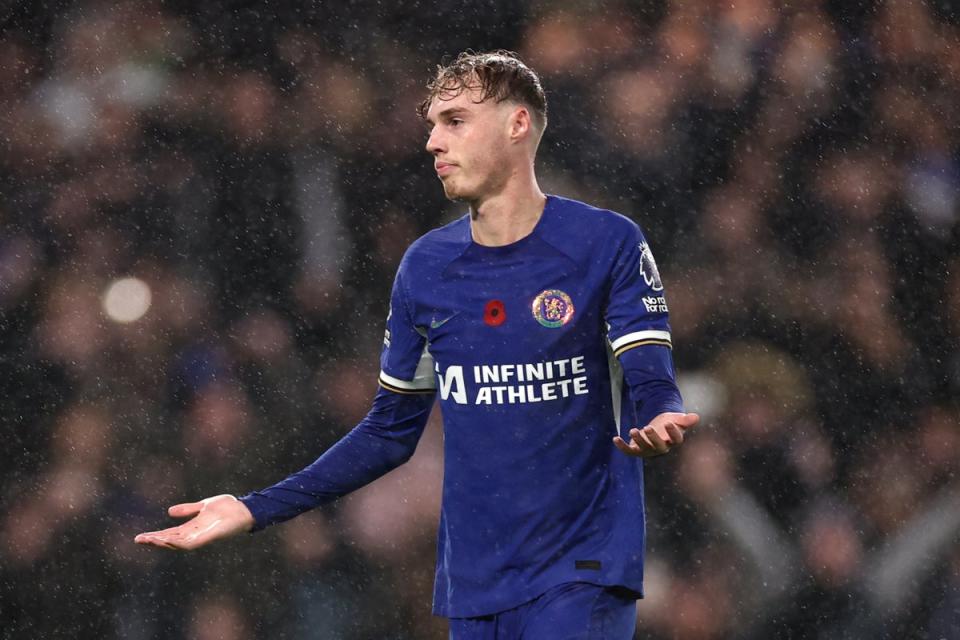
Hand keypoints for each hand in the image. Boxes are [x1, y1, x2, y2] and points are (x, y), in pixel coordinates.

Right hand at [134, 494, 254, 550]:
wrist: (244, 509)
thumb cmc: (227, 508)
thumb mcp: (203, 506)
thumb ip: (188, 509)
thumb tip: (169, 512)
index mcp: (192, 527)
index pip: (169, 534)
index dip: (155, 535)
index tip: (140, 536)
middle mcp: (194, 534)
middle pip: (170, 540)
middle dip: (154, 541)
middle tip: (138, 540)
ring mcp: (201, 537)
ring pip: (177, 544)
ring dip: (163, 542)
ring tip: (149, 540)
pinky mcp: (208, 537)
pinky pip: (191, 543)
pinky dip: (178, 542)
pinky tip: (168, 540)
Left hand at [613, 412, 698, 457]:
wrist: (658, 427)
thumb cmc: (669, 423)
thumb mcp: (677, 419)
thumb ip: (686, 419)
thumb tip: (696, 417)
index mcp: (673, 441)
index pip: (676, 439)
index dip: (673, 432)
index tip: (669, 423)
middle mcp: (661, 448)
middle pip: (658, 446)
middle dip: (653, 438)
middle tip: (647, 427)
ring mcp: (648, 450)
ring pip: (643, 448)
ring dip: (638, 440)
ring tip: (633, 429)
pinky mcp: (637, 450)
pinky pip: (629, 451)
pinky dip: (622, 446)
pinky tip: (615, 438)